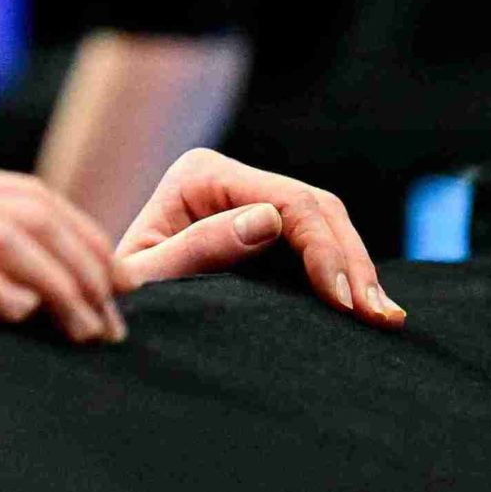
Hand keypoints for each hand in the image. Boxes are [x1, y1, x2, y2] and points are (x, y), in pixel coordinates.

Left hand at [113, 147, 406, 326]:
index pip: (284, 199)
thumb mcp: (147, 276)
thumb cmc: (118, 291)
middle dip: (351, 259)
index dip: (322, 246)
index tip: (342, 297)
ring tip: (383, 317)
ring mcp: (251, 201)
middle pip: (315, 206)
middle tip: (377, 315)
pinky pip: (319, 244)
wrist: (107, 304)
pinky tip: (368, 309)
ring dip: (357, 269)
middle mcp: (232, 178)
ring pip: (326, 222)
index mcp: (201, 173)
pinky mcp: (267, 232)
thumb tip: (269, 219)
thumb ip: (199, 248)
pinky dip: (345, 274)